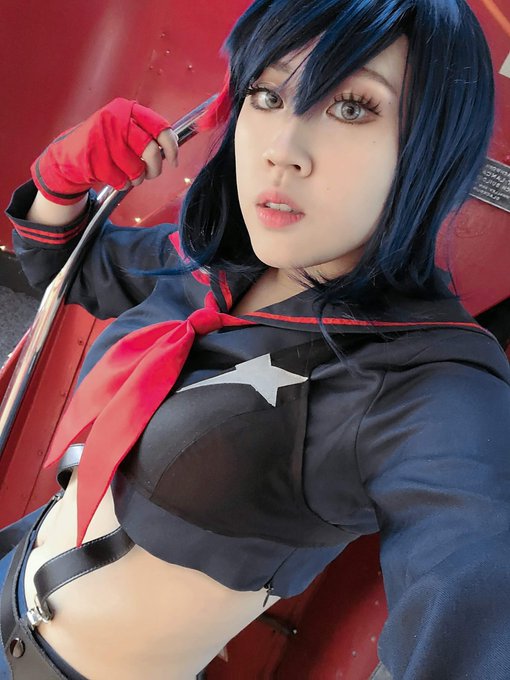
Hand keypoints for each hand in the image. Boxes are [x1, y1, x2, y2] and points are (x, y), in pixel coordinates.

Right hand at [31, 98, 177, 204]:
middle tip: (150, 174)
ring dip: (136, 178)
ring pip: (136, 169)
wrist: (68, 155)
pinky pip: (121, 180)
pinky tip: (113, 176)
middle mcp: (115, 119)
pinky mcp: (93, 158)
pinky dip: (121, 184)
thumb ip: (146, 133)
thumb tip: (172, 146)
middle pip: (150, 151)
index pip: (159, 127)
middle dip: (154, 169)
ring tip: (127, 174)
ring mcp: (102, 138)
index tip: (174, 160)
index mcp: (127, 109)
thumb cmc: (104, 144)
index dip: (171, 147)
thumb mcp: (124, 129)